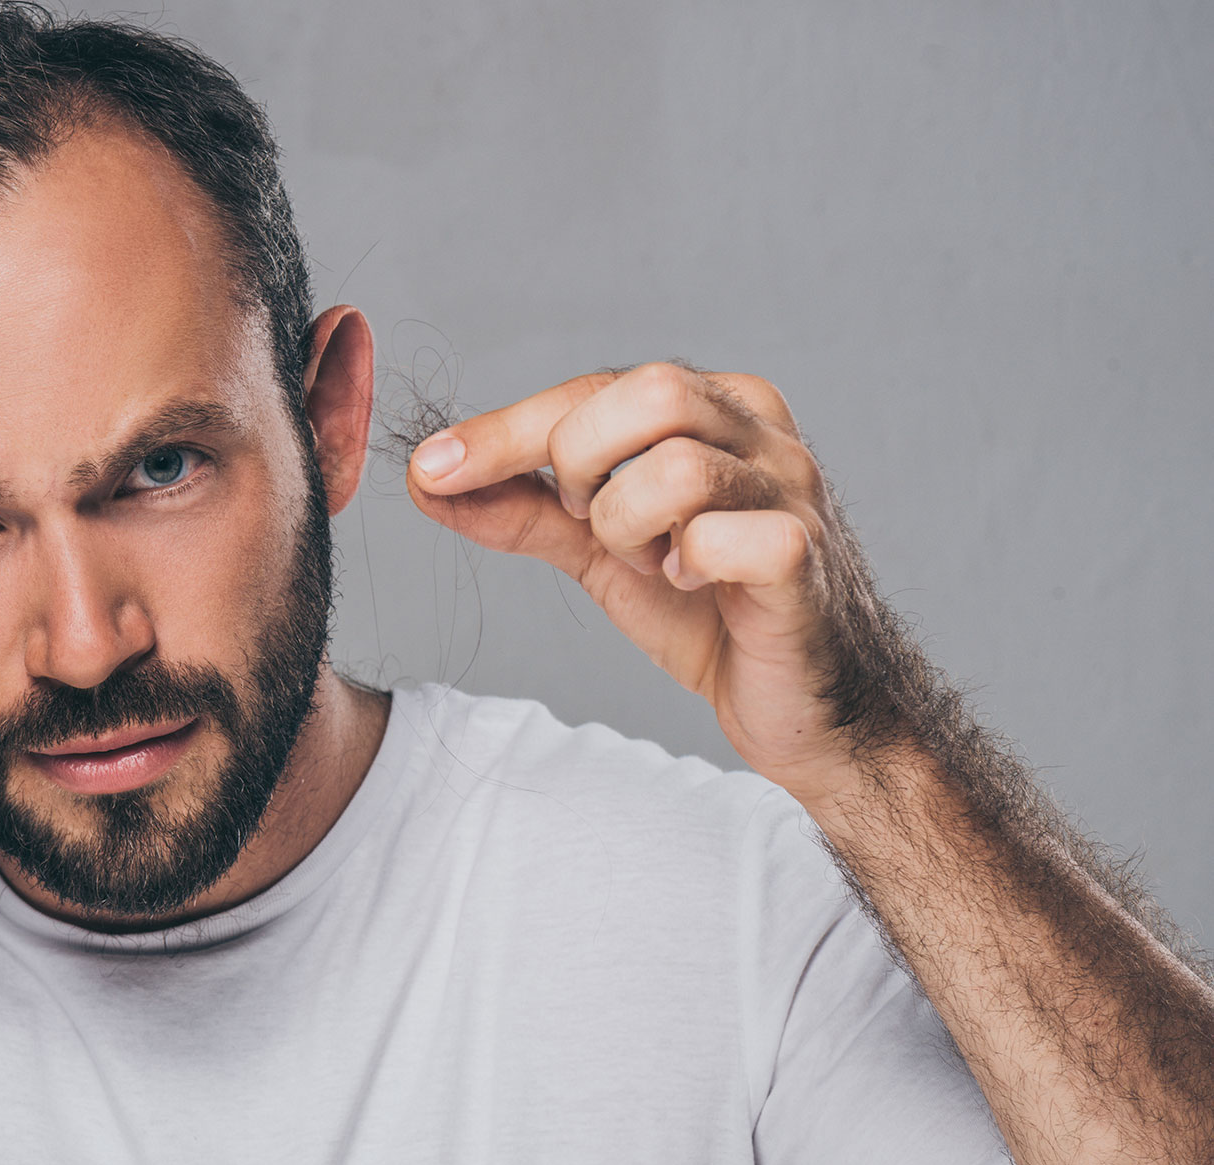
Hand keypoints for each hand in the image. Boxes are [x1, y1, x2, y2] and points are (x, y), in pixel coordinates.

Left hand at [407, 361, 900, 802]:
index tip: (432, 469)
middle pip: (649, 392)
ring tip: (652, 566)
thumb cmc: (707, 615)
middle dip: (583, 466)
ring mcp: (793, 490)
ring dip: (631, 529)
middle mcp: (760, 431)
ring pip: (680, 467)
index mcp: (713, 408)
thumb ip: (522, 509)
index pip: (593, 389)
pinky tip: (694, 588)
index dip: (507, 430)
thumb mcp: (598, 552)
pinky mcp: (805, 558)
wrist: (802, 709)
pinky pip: (729, 538)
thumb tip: (427, 478)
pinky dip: (689, 566)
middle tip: (591, 529)